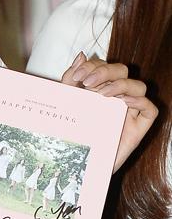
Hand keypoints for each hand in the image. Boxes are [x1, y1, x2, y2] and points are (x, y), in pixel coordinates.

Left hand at [61, 52, 157, 170]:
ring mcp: (129, 112)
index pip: (105, 66)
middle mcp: (117, 96)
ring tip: (102, 94)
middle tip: (88, 83)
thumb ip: (71, 80)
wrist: (76, 164)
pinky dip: (141, 102)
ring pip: (139, 86)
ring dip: (122, 85)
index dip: (94, 66)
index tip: (78, 75)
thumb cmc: (72, 132)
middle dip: (106, 72)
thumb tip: (82, 55)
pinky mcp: (138, 129)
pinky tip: (123, 103)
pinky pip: (151, 110)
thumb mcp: (67, 103)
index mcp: (100, 88)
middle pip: (123, 71)